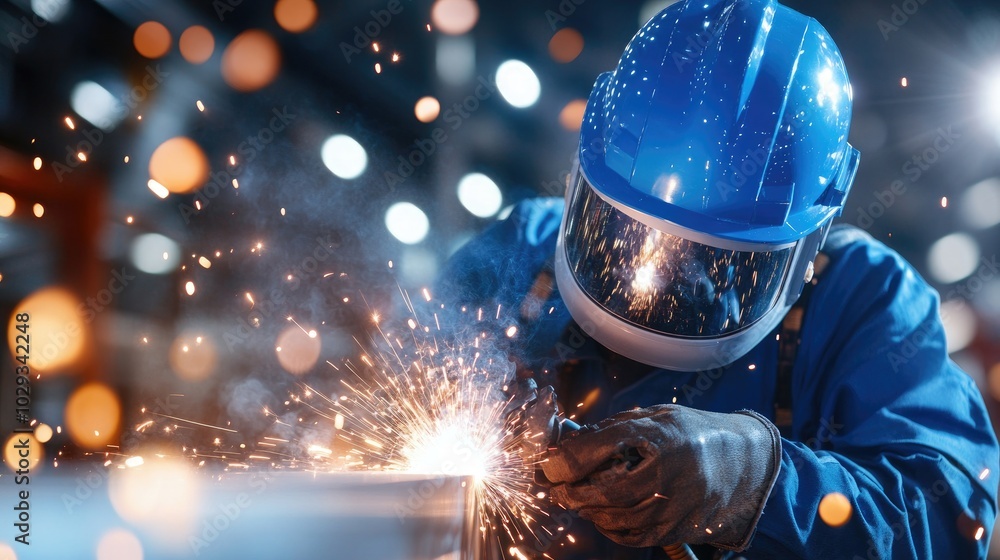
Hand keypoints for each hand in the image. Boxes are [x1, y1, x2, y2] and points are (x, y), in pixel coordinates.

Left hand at [541, 405, 780, 549]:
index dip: (571, 458)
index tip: (550, 466)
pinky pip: (637, 536)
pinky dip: (614, 530)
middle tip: (559, 490)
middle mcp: (674, 470)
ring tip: (580, 501)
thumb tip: (569, 445)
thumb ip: (614, 429)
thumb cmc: (693, 434)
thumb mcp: (655, 418)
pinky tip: (605, 518)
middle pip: (610, 491)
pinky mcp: (684, 527)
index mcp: (664, 434)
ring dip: (592, 513)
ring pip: (621, 519)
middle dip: (575, 493)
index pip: (607, 445)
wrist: (745, 461)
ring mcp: (681, 503)